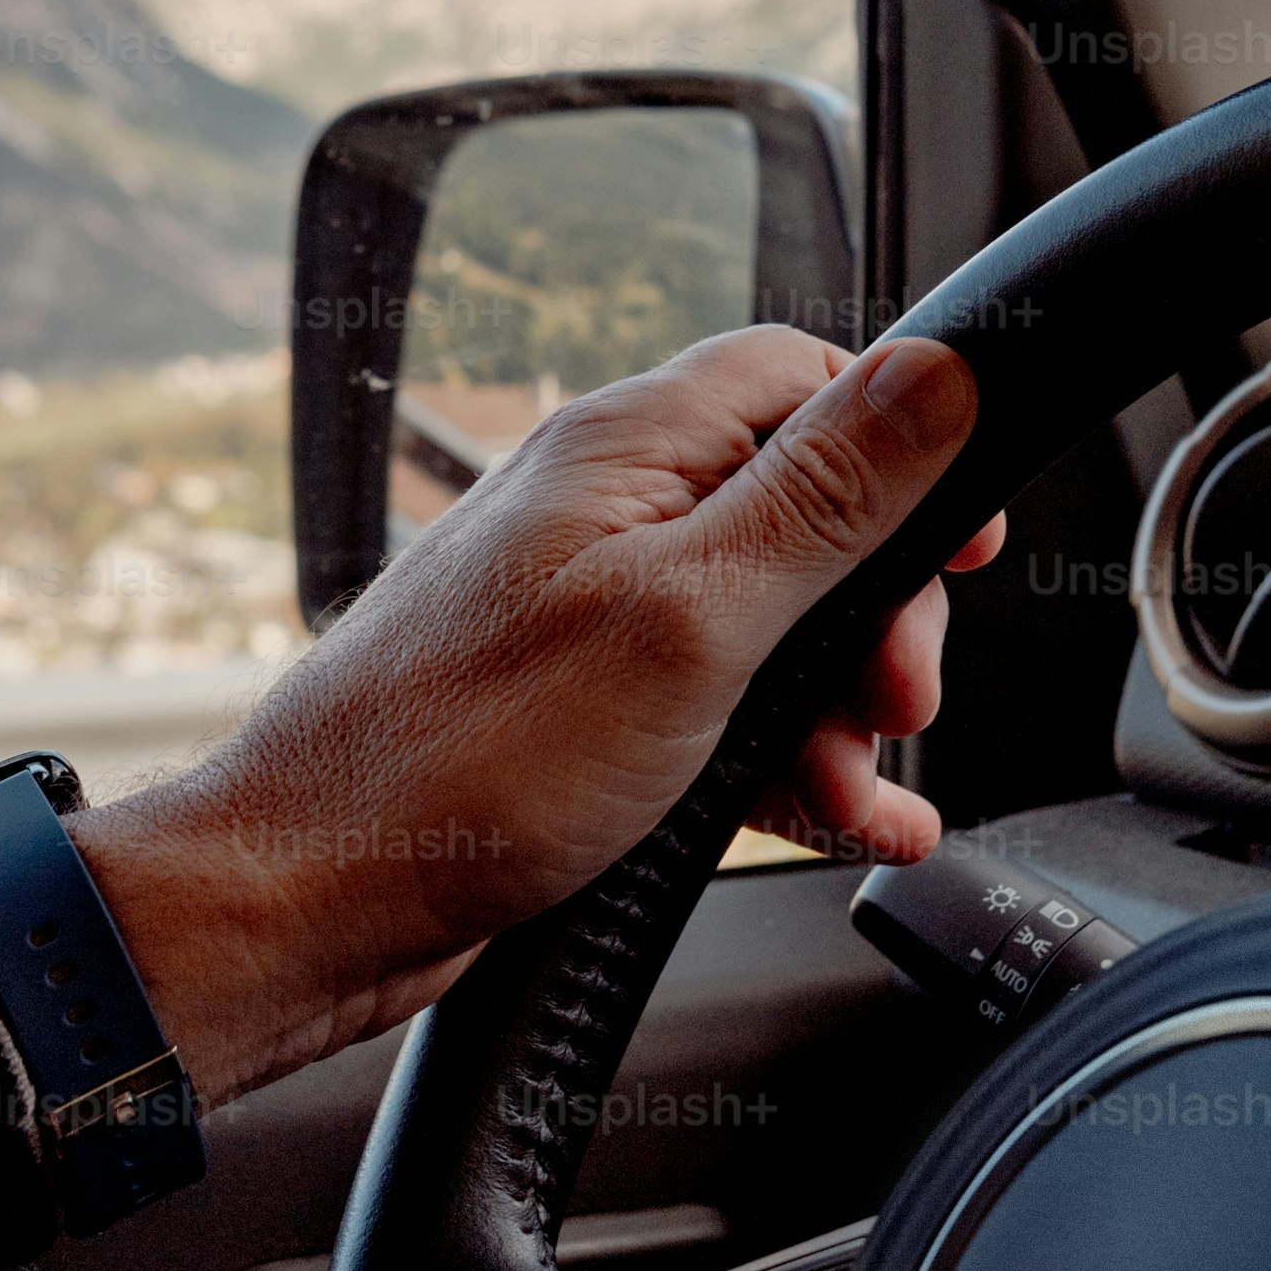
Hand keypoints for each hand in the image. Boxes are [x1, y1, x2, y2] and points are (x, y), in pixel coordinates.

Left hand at [68, 328, 1002, 1104]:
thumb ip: (824, 497)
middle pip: (803, 509)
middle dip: (877, 611)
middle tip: (899, 698)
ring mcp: (588, 611)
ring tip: (858, 792)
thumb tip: (939, 371)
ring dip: (839, 709)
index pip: (801, 375)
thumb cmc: (466, 760)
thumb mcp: (692, 619)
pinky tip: (837, 821)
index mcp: (626, 450)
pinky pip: (718, 710)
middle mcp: (603, 510)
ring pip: (769, 626)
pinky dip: (786, 762)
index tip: (960, 543)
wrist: (310, 900)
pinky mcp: (579, 708)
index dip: (901, 445)